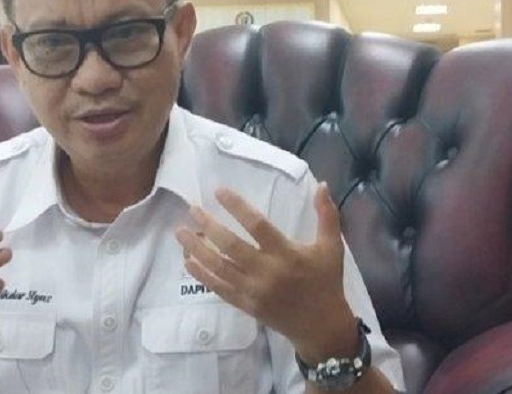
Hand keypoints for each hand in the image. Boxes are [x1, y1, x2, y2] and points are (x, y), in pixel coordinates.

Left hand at [174, 183, 357, 361]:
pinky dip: (201, 275)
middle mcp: (267, 272)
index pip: (257, 225)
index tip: (219, 191)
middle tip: (192, 209)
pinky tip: (187, 261)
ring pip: (219, 267)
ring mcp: (253, 291)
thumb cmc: (325, 282)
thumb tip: (322, 184)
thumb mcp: (331, 247)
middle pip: (230, 245)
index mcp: (287, 254)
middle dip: (208, 225)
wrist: (321, 327)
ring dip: (196, 248)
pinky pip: (219, 288)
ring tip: (180, 231)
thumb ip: (327, 215)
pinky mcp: (245, 306)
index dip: (237, 207)